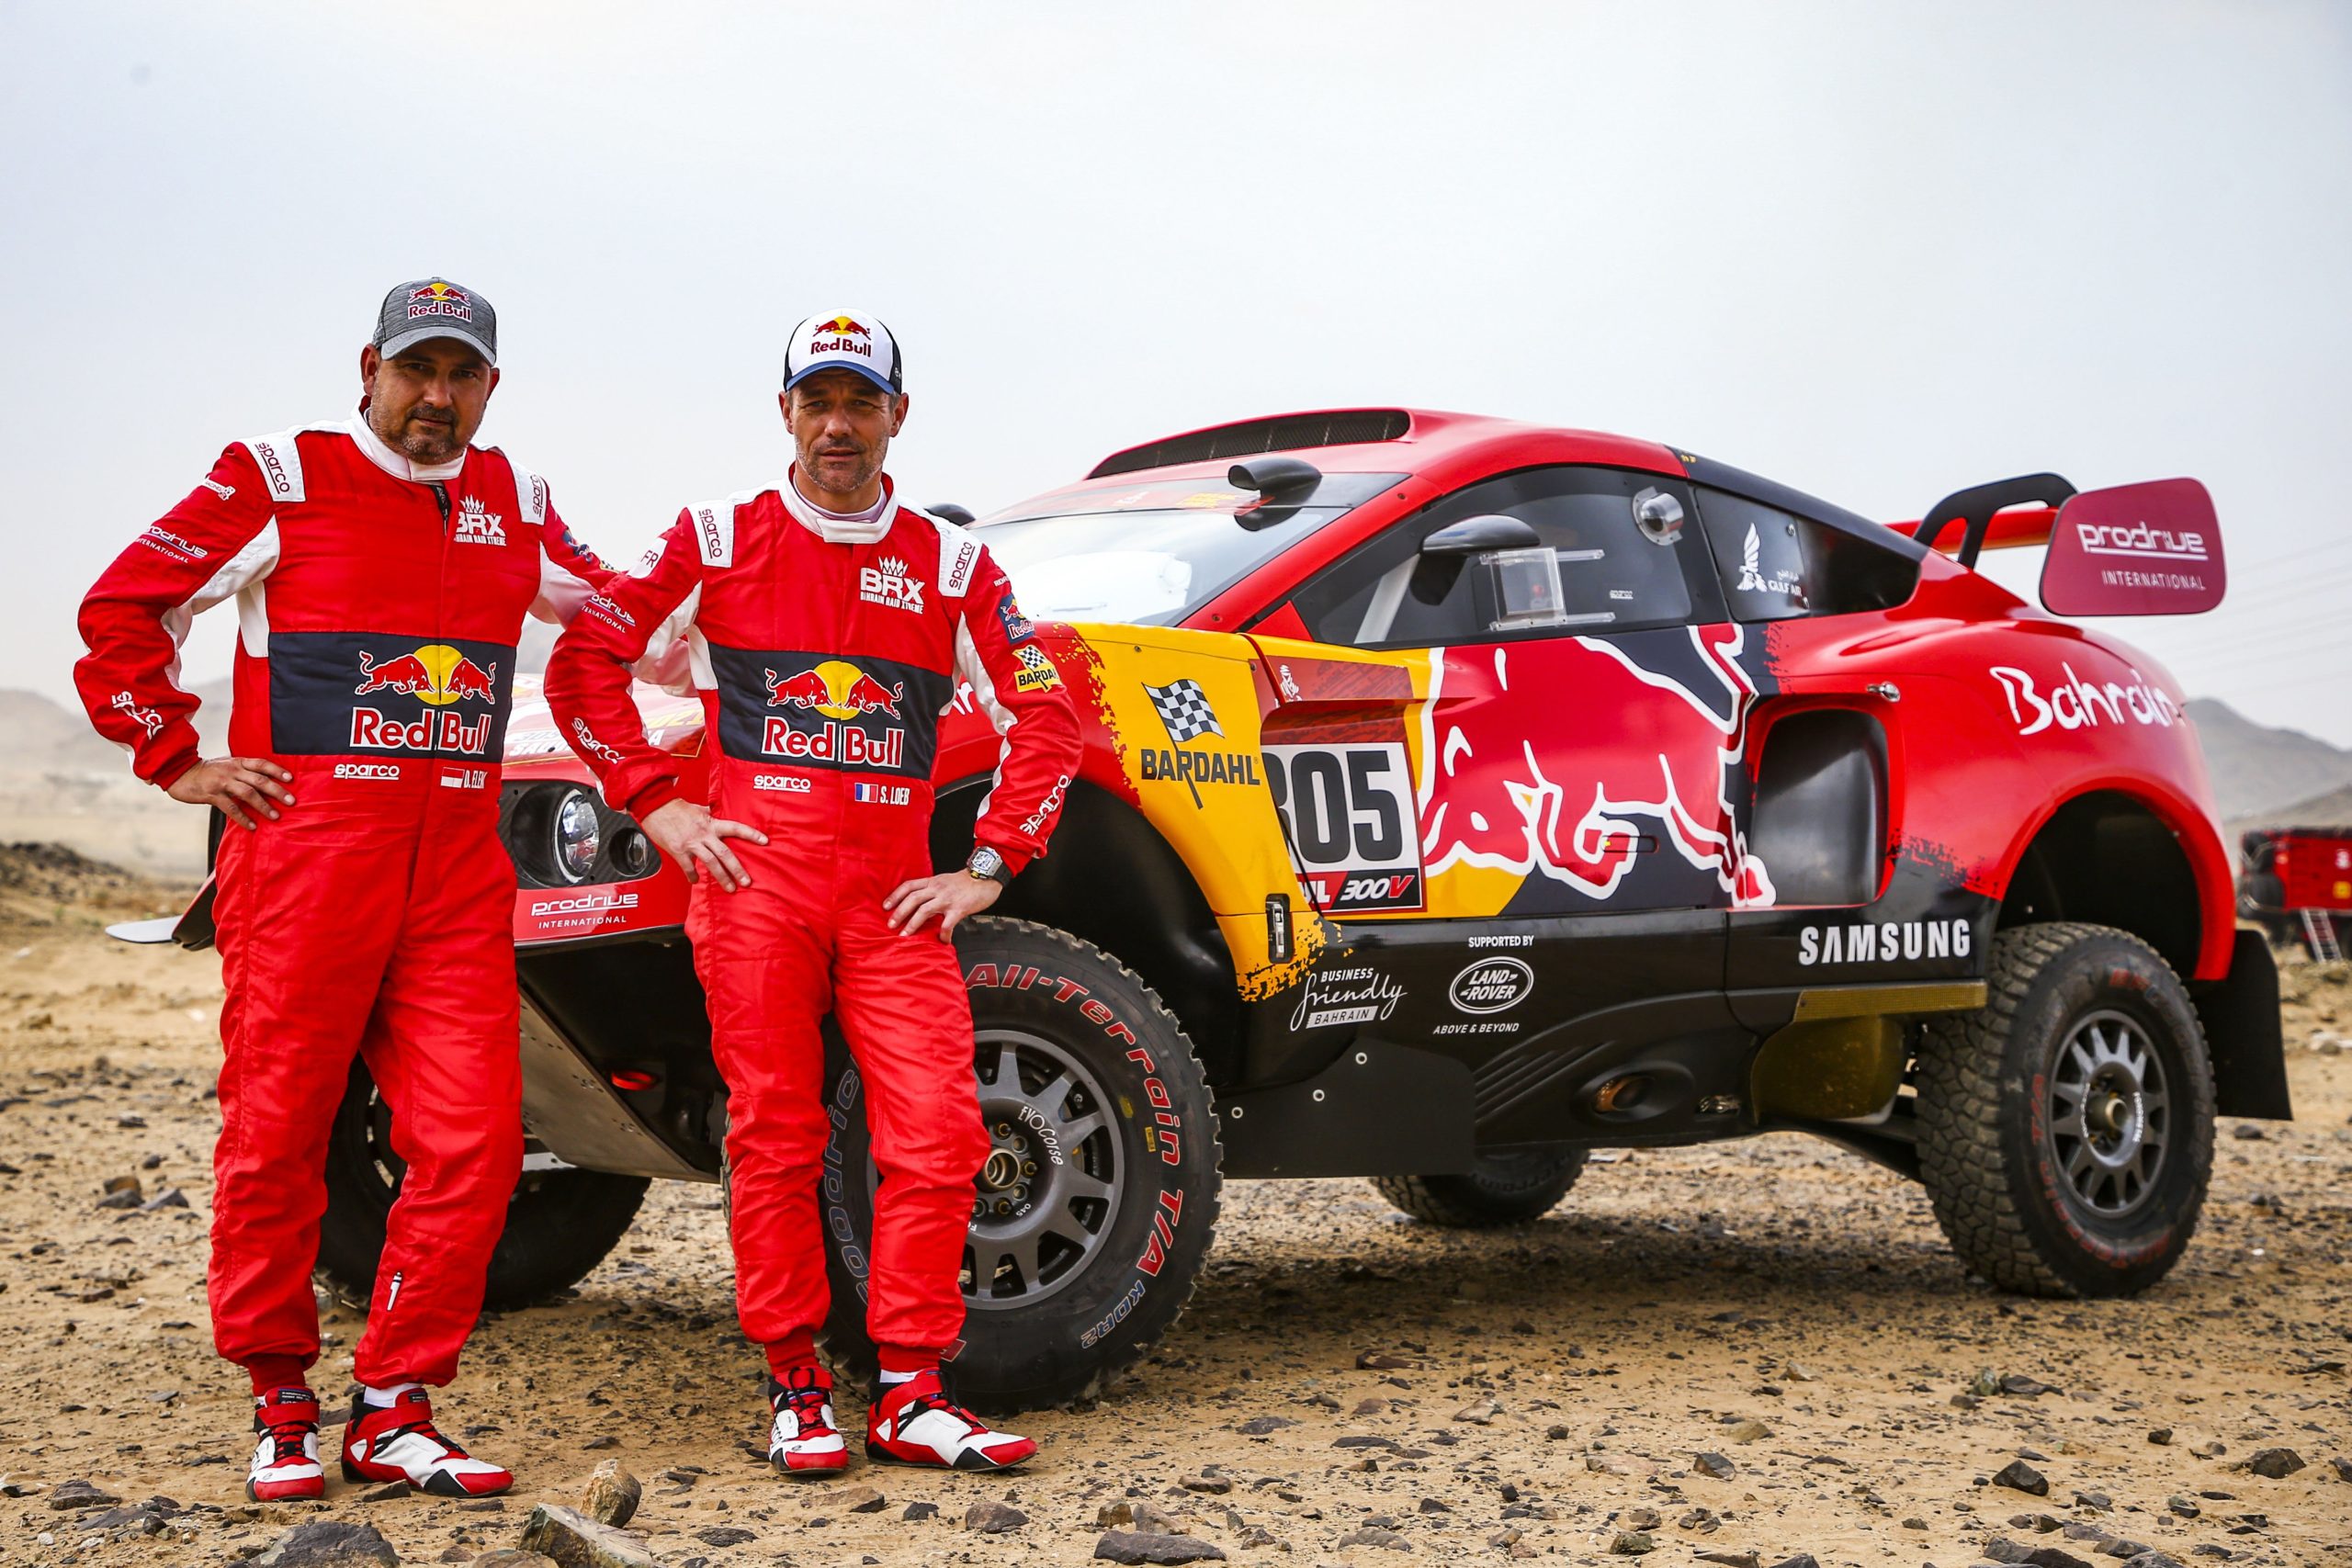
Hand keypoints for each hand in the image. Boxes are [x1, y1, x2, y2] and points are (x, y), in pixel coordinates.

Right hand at [166, 757, 294, 829]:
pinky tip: (252, 826)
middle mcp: (232, 770)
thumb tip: (267, 781)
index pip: (262, 764)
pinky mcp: (212, 795)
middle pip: (259, 780)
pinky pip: (231, 808)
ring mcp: (222, 782)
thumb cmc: (208, 771)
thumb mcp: (227, 765)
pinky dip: (243, 818)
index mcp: (238, 762)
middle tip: (291, 801)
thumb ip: (244, 771)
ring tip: (275, 816)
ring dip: (263, 806)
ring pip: (248, 794)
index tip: (291, 779)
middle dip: (277, 791)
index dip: (277, 770)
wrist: (180, 772)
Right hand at [640, 799, 768, 891]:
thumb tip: (716, 812)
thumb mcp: (698, 808)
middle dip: (737, 869)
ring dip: (721, 877)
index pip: (736, 828)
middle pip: (725, 853)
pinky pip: (688, 867)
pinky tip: (696, 881)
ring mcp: (691, 843)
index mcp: (711, 823)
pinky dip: (693, 876)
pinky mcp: (678, 850)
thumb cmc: (675, 807)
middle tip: (746, 881)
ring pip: (710, 863)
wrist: (655, 806)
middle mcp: (704, 834)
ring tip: (729, 888)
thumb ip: (709, 814)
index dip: (751, 834)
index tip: (764, 841)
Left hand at [883, 870, 1001, 939]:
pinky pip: (947, 923)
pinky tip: (942, 940)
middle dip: (899, 912)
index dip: (895, 895)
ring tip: (905, 935)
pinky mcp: (959, 908)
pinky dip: (943, 934)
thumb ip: (933, 889)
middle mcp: (937, 888)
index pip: (909, 885)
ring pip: (924, 910)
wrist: (987, 878)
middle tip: (890, 924)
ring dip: (912, 924)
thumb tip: (921, 903)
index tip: (885, 906)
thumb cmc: (967, 881)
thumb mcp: (946, 880)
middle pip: (913, 898)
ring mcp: (948, 898)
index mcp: (933, 881)